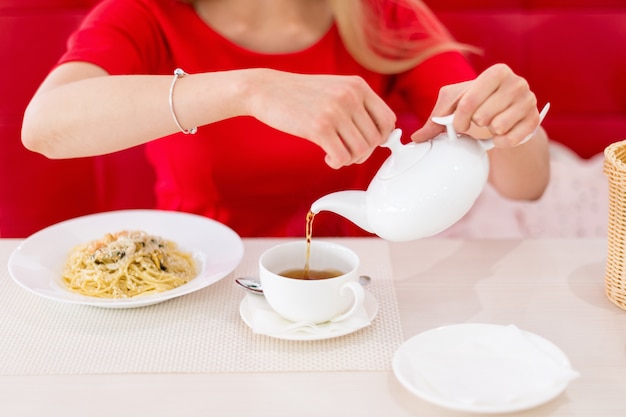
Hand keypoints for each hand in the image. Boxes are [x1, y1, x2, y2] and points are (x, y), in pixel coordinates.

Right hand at [246, 69, 396, 168]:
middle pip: (375, 140)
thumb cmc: (300, 94)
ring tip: (335, 154)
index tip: (364, 143)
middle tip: (346, 152)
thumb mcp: (335, 89)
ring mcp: (336, 111)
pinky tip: (326, 158)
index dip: (380, 138)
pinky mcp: (319, 127)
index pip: (388, 120)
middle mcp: (350, 96)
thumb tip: (381, 137)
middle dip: (362, 153)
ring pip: (361, 150)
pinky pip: (342, 157)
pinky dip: (337, 163)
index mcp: (358, 86)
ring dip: (350, 159)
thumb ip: (358, 105)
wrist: (266, 89)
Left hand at [411, 64, 539, 147]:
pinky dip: (501, 143)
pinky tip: (499, 136)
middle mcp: (517, 83)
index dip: (458, 119)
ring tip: (490, 126)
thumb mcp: (454, 104)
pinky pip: (512, 139)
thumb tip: (416, 138)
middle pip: (483, 116)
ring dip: (488, 133)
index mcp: (496, 72)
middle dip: (473, 125)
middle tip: (477, 123)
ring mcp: (529, 101)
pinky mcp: (535, 120)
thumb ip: (435, 118)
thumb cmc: (477, 104)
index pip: (469, 101)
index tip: (457, 126)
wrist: (505, 113)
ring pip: (498, 127)